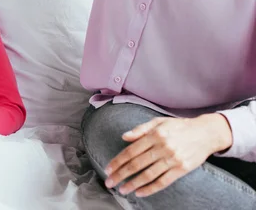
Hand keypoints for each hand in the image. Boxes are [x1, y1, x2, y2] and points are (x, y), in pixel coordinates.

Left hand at [104, 113, 232, 197]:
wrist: (206, 133)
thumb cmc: (179, 127)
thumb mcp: (158, 122)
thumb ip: (140, 129)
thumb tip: (124, 137)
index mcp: (154, 135)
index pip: (131, 150)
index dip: (118, 161)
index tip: (108, 168)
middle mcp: (162, 147)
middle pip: (137, 164)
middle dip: (121, 174)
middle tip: (109, 182)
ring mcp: (172, 159)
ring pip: (148, 175)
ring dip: (133, 184)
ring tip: (122, 189)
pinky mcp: (182, 169)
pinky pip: (163, 181)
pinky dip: (150, 188)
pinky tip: (139, 192)